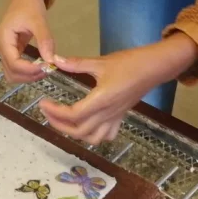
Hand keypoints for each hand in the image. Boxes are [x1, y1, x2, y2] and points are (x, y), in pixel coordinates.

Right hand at [0, 0, 55, 83]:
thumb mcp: (39, 20)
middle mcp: (1, 47)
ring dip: (28, 76)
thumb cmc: (30, 6)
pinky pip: (16, 68)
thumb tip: (51, 60)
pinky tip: (40, 65)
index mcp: (4, 38)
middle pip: (11, 72)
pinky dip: (27, 71)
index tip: (47, 68)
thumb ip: (44, 40)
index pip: (14, 63)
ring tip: (45, 68)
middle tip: (48, 69)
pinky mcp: (11, 51)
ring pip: (12, 74)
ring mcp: (5, 50)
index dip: (30, 70)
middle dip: (29, 75)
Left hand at [40, 33, 197, 144]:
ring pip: (92, 138)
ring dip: (75, 133)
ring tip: (62, 120)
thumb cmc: (129, 63)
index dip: (55, 112)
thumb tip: (55, 60)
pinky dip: (93, 136)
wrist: (153, 68)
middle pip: (79, 131)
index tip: (43, 103)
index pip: (73, 114)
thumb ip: (77, 63)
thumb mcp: (101, 61)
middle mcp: (107, 114)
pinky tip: (86, 124)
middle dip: (59, 124)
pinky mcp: (121, 117)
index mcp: (101, 100)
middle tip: (47, 112)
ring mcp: (115, 118)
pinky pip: (106, 135)